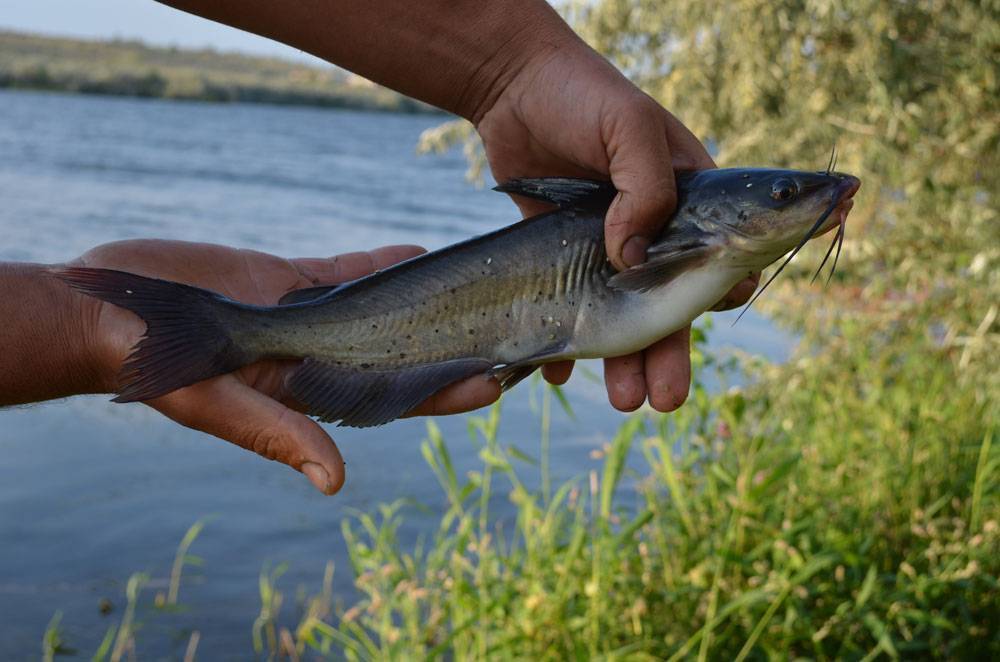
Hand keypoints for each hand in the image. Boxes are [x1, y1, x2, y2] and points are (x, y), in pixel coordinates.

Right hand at [68, 240, 499, 494]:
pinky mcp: (286, 280)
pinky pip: (344, 272)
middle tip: (513, 329)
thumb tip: (333, 481)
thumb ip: (279, 434)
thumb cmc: (160, 368)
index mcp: (311, 392)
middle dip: (453, 344)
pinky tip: (417, 252)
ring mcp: (307, 317)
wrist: (112, 314)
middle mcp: (319, 357)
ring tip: (479, 286)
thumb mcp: (220, 404)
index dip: (446, 391)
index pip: (396, 397)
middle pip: (402, 352)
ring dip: (426, 300)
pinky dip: (379, 264)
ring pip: (382, 308)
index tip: (499, 380)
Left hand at [476, 43, 759, 411]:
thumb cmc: (582, 95)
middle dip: (670, 353)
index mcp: (688, 200)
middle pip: (671, 303)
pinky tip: (561, 369)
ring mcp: (606, 248)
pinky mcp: (561, 256)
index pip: (725, 254)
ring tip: (625, 402)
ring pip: (622, 315)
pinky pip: (569, 307)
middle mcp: (655, 231)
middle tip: (665, 399)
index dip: (727, 286)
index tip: (716, 314)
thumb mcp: (628, 127)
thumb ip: (645, 187)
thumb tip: (632, 259)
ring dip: (625, 360)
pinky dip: (566, 341)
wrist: (511, 87)